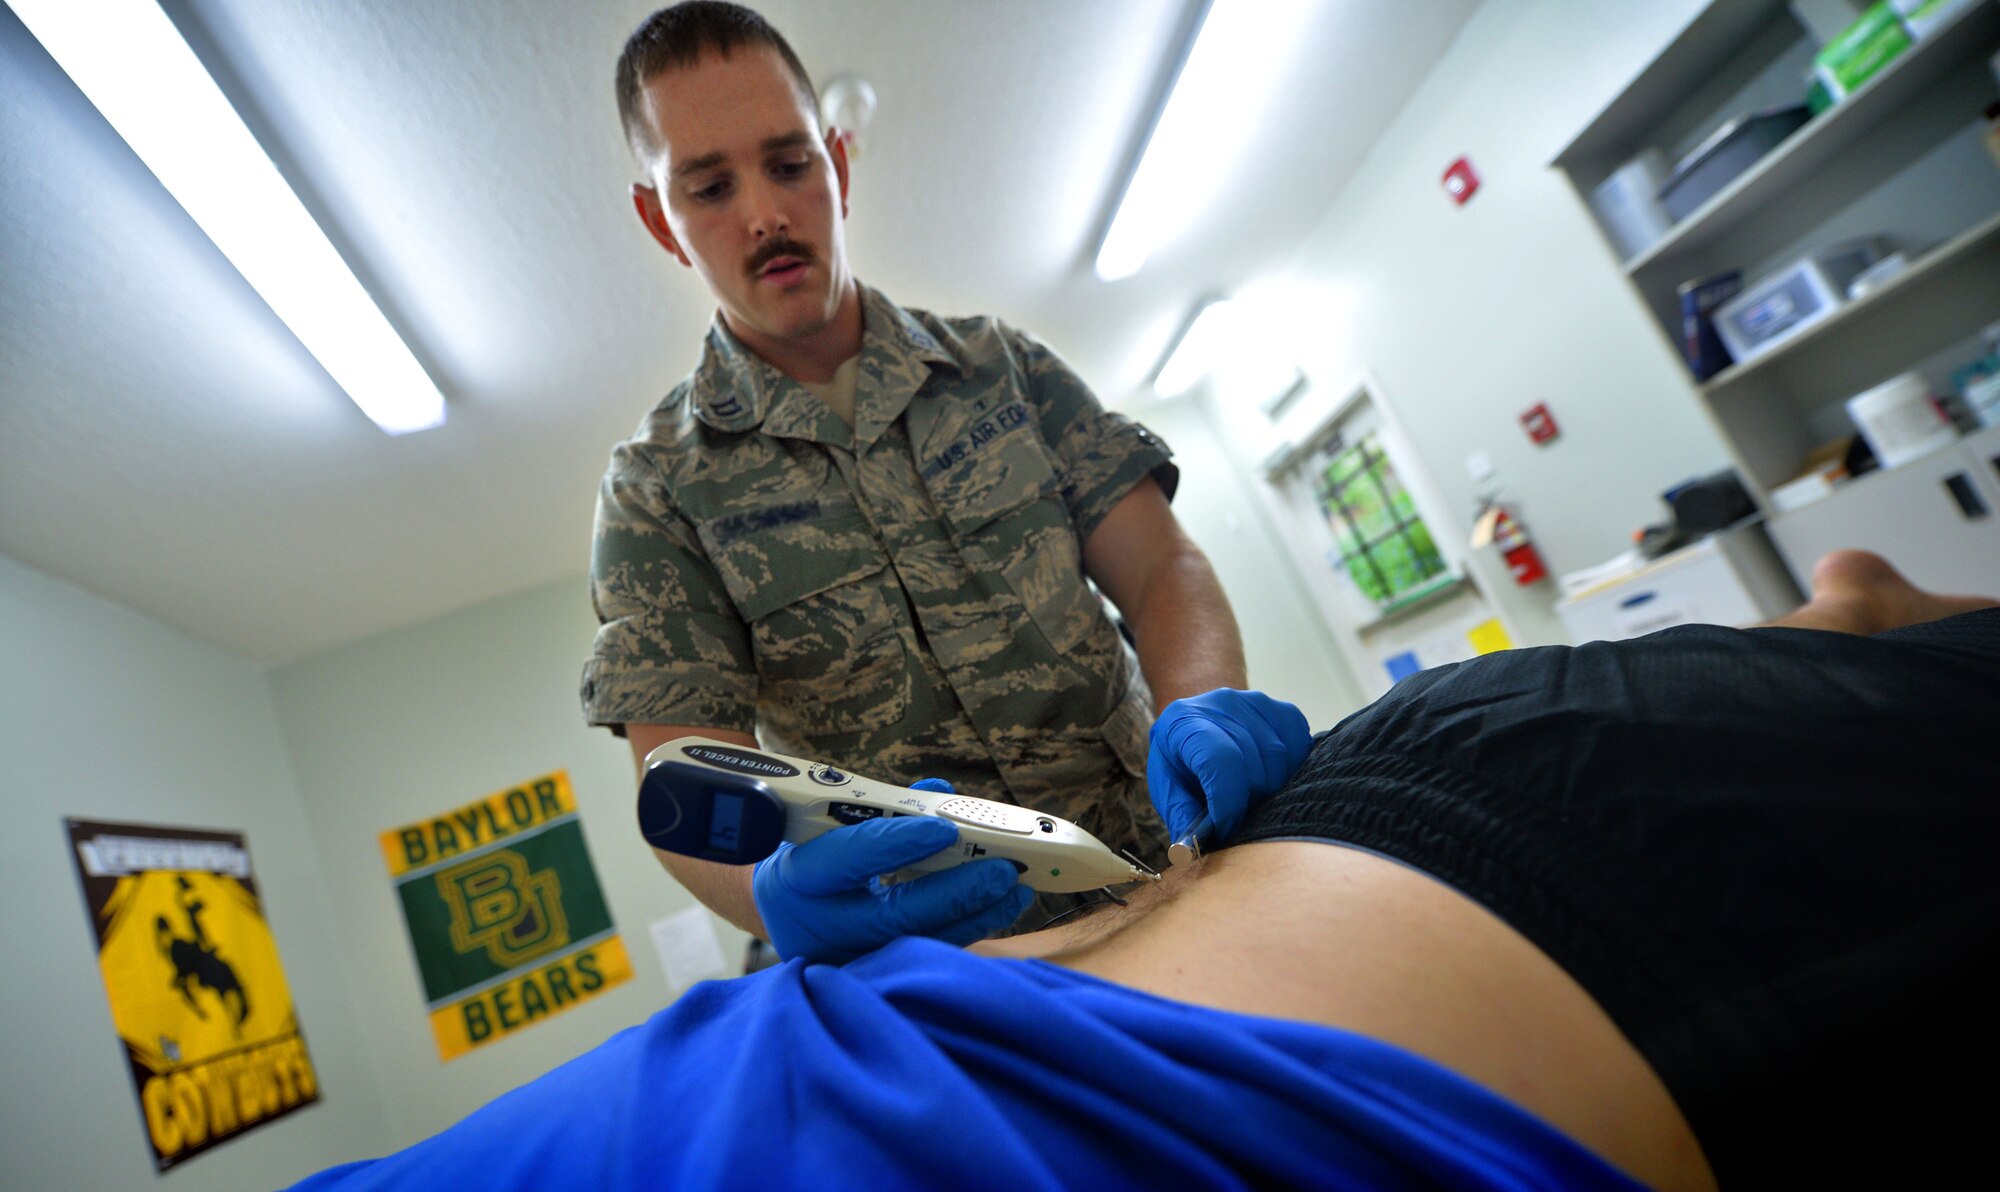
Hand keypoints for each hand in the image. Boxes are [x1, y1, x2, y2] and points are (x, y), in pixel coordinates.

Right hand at [752, 791, 1032, 964]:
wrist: (784, 910)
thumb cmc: (811, 854)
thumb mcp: (828, 823)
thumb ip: (882, 807)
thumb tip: (940, 795)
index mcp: (796, 878)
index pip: (849, 858)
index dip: (897, 842)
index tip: (944, 828)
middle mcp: (818, 928)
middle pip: (895, 915)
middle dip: (957, 892)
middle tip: (1005, 871)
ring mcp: (845, 961)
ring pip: (920, 943)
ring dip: (975, 916)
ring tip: (1015, 891)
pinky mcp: (871, 979)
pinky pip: (925, 955)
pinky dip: (964, 931)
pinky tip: (996, 910)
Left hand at [1148, 689, 1313, 844]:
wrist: (1198, 723)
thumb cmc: (1181, 761)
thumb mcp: (1167, 787)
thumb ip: (1180, 814)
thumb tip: (1192, 847)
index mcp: (1184, 721)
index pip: (1221, 760)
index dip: (1228, 802)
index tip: (1226, 828)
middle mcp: (1222, 704)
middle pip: (1254, 765)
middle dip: (1249, 802)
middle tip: (1238, 816)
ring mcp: (1256, 702)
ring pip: (1280, 760)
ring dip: (1270, 790)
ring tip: (1250, 798)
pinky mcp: (1283, 710)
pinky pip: (1300, 748)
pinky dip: (1289, 773)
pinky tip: (1269, 779)